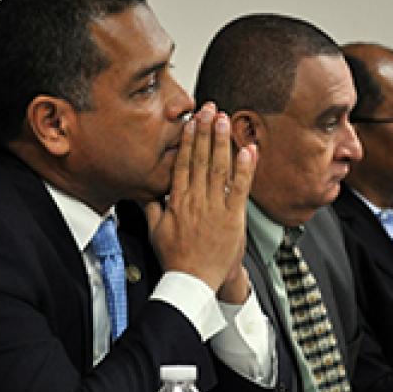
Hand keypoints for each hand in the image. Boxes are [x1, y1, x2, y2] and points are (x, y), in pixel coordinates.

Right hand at [143, 103, 256, 290]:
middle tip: (209, 109)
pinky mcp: (232, 218)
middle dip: (205, 132)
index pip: (183, 163)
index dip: (189, 140)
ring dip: (222, 142)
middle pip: (201, 159)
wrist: (194, 282)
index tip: (192, 121)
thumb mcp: (156, 231)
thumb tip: (144, 191)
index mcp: (177, 201)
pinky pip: (239, 188)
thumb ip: (152, 207)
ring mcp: (215, 208)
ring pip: (219, 168)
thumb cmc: (177, 259)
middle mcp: (196, 200)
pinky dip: (244, 169)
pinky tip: (248, 150)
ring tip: (225, 120)